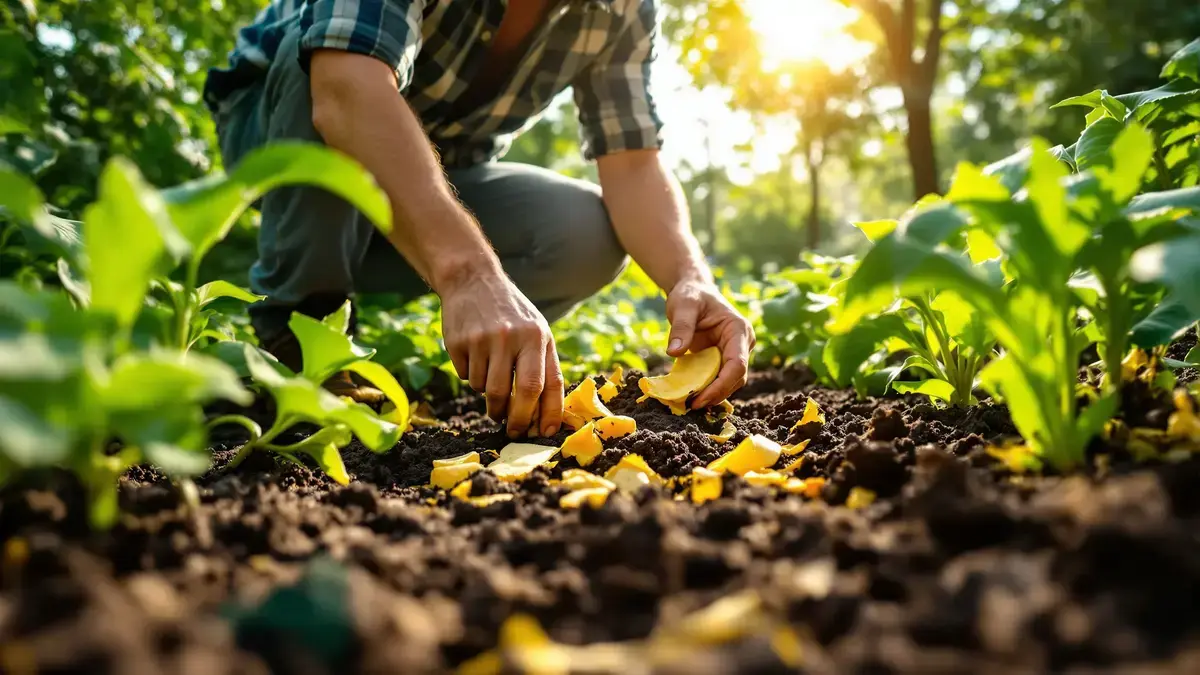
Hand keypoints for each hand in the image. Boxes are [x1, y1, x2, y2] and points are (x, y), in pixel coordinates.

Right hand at [441, 270, 563, 437]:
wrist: (472, 279)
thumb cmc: (511, 313)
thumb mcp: (536, 329)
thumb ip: (542, 364)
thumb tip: (546, 412)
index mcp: (537, 336)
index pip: (546, 384)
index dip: (547, 413)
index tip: (544, 433)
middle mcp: (513, 337)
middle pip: (518, 394)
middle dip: (516, 419)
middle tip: (511, 430)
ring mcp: (484, 340)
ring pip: (488, 390)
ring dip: (490, 398)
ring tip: (491, 381)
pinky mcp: (459, 342)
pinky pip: (466, 377)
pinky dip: (471, 377)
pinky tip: (474, 356)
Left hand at [665, 278, 755, 408]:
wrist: (692, 291)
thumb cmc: (690, 295)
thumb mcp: (683, 306)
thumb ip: (681, 328)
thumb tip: (674, 353)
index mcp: (738, 329)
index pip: (738, 364)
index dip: (721, 385)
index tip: (701, 398)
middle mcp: (742, 343)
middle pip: (736, 377)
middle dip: (716, 394)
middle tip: (692, 405)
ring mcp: (735, 352)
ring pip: (730, 381)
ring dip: (712, 394)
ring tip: (690, 403)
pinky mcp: (724, 359)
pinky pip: (719, 378)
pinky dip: (707, 388)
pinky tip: (691, 396)